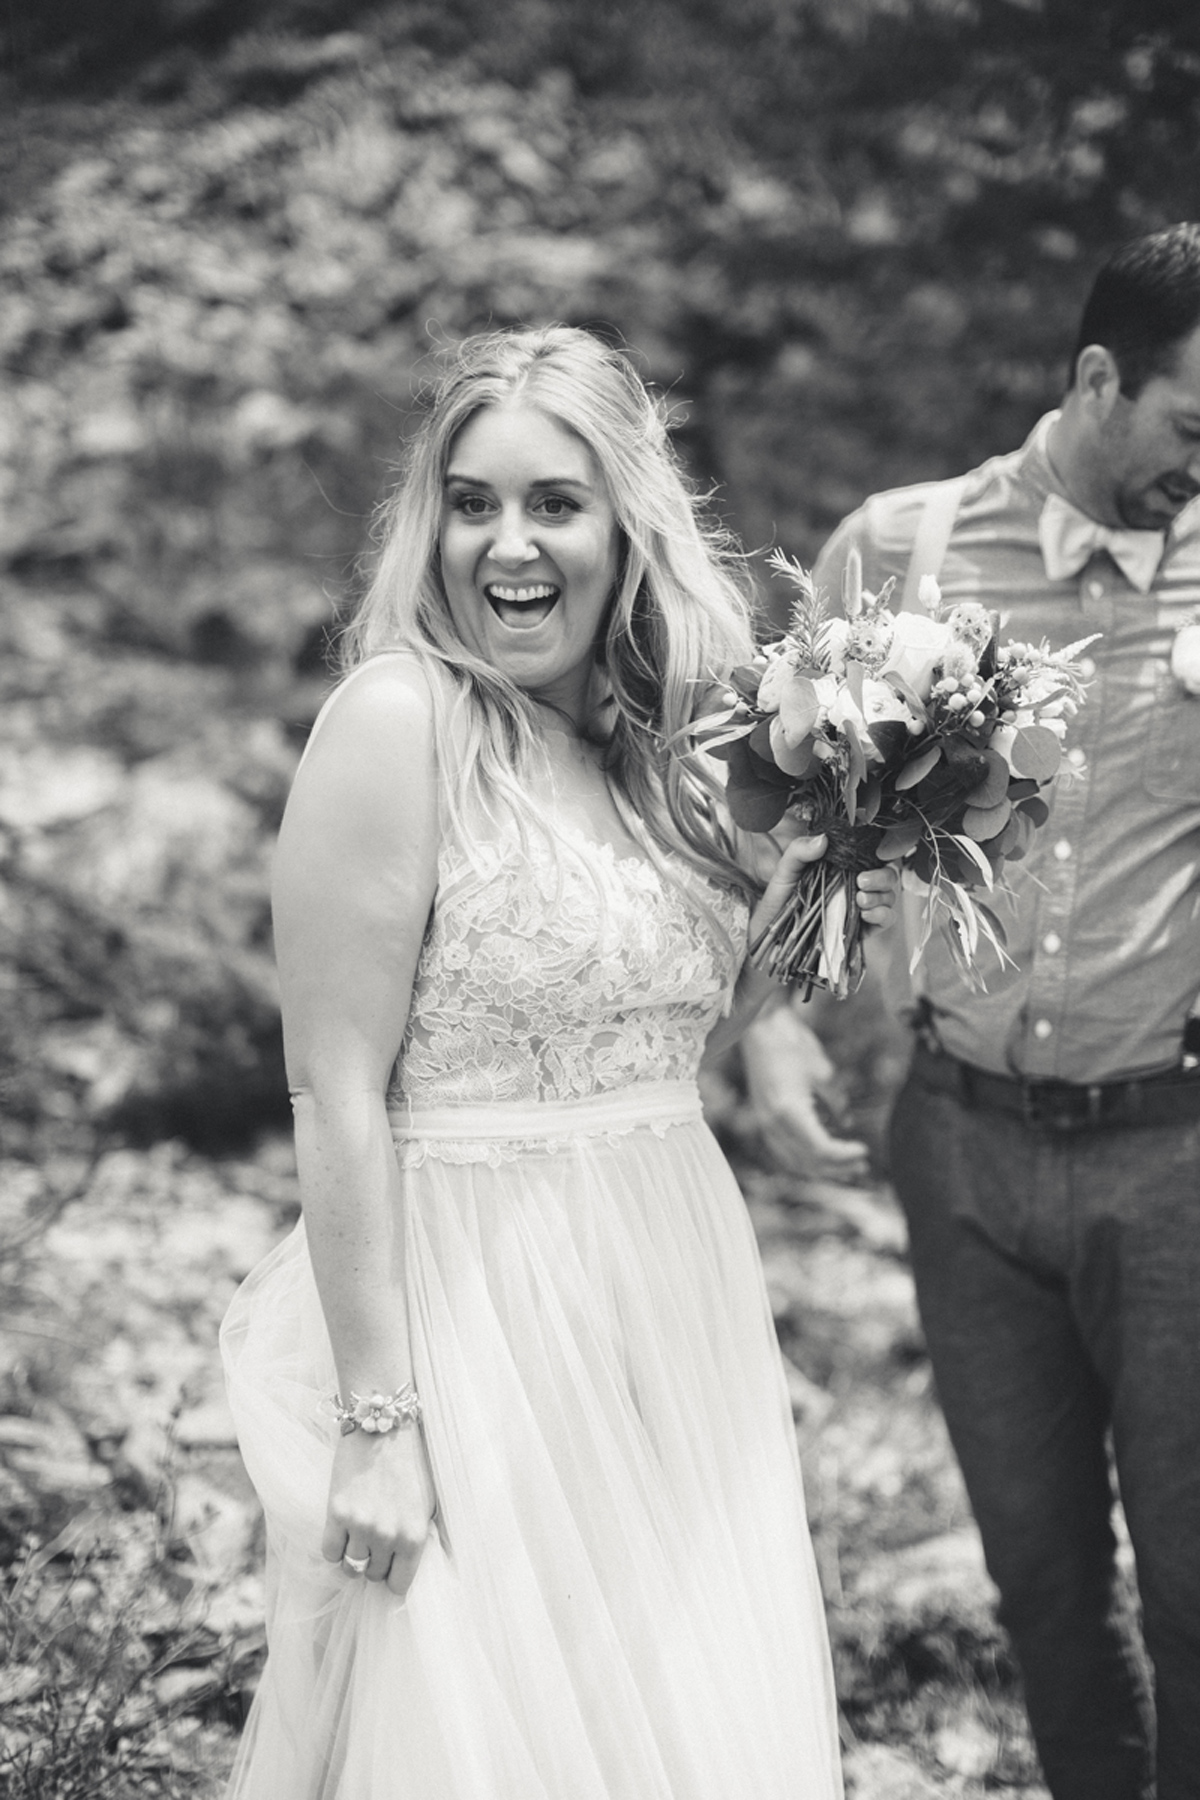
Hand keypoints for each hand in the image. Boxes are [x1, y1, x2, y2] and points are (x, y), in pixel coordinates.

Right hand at [321, 1424, 436, 1598]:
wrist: (384, 1428)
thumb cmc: (411, 1465)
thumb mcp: (427, 1505)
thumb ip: (418, 1539)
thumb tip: (407, 1570)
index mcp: (414, 1536)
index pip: (398, 1586)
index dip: (393, 1578)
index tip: (390, 1567)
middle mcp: (388, 1535)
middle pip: (373, 1575)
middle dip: (374, 1562)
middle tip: (376, 1542)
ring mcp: (361, 1525)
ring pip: (350, 1567)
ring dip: (354, 1556)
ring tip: (359, 1536)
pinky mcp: (337, 1512)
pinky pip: (329, 1552)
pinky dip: (335, 1546)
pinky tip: (343, 1530)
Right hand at [741, 1002, 869, 1182]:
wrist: (760, 1027)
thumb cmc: (792, 1043)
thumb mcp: (824, 1072)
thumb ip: (836, 1102)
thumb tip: (846, 1123)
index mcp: (789, 1111)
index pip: (820, 1149)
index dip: (844, 1155)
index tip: (865, 1150)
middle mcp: (772, 1123)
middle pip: (807, 1161)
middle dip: (837, 1167)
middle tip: (863, 1166)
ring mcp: (764, 1123)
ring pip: (793, 1162)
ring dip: (821, 1168)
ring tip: (847, 1168)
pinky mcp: (763, 1119)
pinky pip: (784, 1151)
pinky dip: (804, 1159)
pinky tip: (822, 1156)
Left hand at [750, 834, 899, 941]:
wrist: (773, 932)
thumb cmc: (780, 898)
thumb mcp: (787, 869)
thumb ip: (800, 850)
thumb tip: (823, 839)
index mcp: (844, 867)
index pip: (873, 855)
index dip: (879, 853)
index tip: (868, 856)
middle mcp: (857, 885)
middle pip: (888, 876)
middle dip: (882, 877)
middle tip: (862, 881)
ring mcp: (862, 907)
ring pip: (889, 897)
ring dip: (881, 897)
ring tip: (860, 900)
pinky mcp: (863, 929)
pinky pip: (886, 920)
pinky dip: (882, 915)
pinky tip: (865, 914)